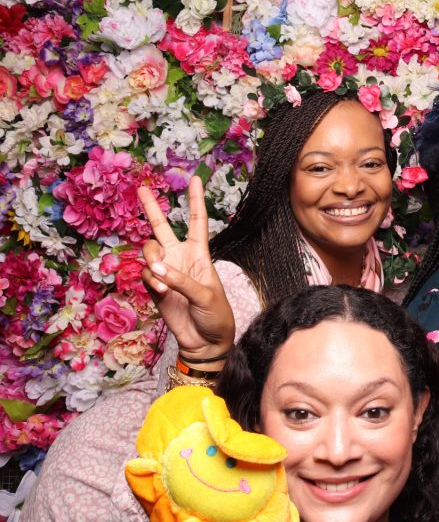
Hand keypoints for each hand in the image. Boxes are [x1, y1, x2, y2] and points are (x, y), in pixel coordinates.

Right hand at [139, 175, 234, 360]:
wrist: (205, 341)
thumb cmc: (215, 315)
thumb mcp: (206, 295)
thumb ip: (180, 280)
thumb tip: (155, 269)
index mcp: (200, 254)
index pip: (197, 221)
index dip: (196, 201)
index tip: (195, 179)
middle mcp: (180, 258)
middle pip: (162, 228)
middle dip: (151, 208)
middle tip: (141, 189)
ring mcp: (165, 271)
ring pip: (148, 251)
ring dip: (152, 262)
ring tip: (162, 281)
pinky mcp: (154, 288)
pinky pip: (144, 274)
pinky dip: (150, 280)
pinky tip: (160, 291)